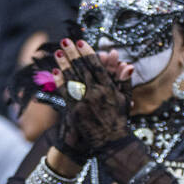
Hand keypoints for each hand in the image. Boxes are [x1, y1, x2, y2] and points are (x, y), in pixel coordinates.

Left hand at [53, 38, 133, 153]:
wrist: (111, 143)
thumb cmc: (119, 120)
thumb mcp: (126, 100)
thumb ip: (124, 81)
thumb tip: (128, 65)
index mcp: (109, 88)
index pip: (96, 65)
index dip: (87, 52)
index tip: (80, 42)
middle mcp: (96, 93)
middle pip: (81, 68)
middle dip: (72, 53)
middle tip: (65, 41)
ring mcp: (84, 102)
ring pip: (72, 78)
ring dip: (64, 64)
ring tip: (58, 52)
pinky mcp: (75, 111)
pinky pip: (65, 93)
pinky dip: (60, 81)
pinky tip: (55, 71)